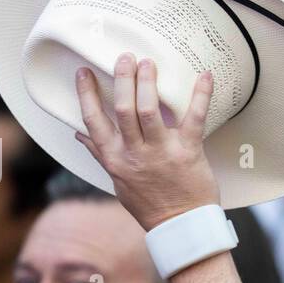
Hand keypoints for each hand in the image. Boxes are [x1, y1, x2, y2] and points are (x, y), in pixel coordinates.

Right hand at [75, 53, 220, 229]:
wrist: (180, 226)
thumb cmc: (148, 204)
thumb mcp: (117, 180)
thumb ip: (100, 154)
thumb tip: (79, 134)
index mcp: (115, 159)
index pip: (93, 122)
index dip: (86, 95)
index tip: (84, 72)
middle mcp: (134, 154)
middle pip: (122, 109)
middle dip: (122, 79)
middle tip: (124, 57)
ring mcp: (161, 153)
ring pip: (149, 111)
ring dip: (148, 83)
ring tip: (148, 63)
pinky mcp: (188, 152)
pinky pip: (193, 118)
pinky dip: (200, 95)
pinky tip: (204, 76)